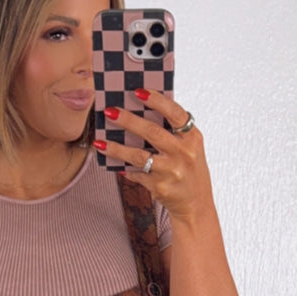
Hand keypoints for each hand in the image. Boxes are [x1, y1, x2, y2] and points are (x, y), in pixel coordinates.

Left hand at [94, 90, 213, 224]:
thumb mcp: (190, 147)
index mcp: (192, 138)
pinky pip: (136, 173)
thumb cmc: (189, 169)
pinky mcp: (160, 187)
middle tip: (110, 112)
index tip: (138, 91)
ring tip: (100, 142)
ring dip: (116, 148)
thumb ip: (172, 132)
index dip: (157, 100)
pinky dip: (125, 168)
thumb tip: (140, 112)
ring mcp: (171, 171)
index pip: (175, 113)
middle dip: (128, 120)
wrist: (196, 204)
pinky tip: (115, 164)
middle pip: (152, 132)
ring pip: (139, 156)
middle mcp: (184, 153)